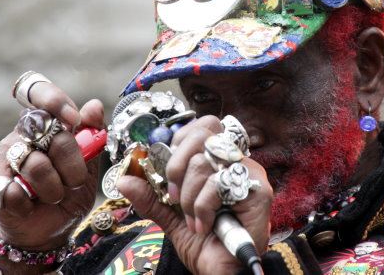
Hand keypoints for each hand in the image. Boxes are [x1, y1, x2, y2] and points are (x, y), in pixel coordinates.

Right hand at [0, 82, 103, 271]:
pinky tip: (32, 205)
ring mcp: (5, 156)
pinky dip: (30, 203)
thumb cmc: (70, 189)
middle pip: (51, 134)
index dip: (54, 100)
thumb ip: (92, 135)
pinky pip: (13, 190)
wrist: (51, 227)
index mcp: (46, 122)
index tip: (73, 119)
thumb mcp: (89, 163)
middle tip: (74, 181)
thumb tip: (95, 106)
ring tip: (55, 195)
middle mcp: (22, 133)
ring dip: (54, 187)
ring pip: (35, 164)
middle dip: (72, 164)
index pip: (39, 92)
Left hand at [117, 116, 272, 274]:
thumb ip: (150, 195)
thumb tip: (124, 179)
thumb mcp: (170, 215)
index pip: (203, 124)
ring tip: (192, 219)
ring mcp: (251, 173)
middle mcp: (237, 160)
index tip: (166, 172)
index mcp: (220, 158)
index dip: (179, 141)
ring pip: (204, 161)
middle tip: (173, 195)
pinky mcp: (258, 191)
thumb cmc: (204, 242)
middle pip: (204, 132)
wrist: (220, 272)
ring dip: (188, 196)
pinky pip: (217, 184)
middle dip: (177, 164)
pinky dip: (201, 207)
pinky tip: (204, 225)